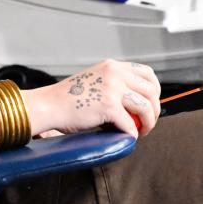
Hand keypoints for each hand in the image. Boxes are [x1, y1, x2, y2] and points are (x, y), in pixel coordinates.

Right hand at [27, 60, 161, 138]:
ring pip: (146, 107)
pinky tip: (128, 138)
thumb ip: (114, 84)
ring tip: (142, 131)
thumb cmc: (68, 99)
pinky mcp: (108, 106)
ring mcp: (112, 88)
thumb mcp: (95, 81)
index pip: (147, 73)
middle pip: (151, 91)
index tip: (151, 104)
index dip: (154, 91)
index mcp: (112, 66)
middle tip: (148, 123)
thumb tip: (136, 101)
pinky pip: (130, 124)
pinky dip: (132, 134)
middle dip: (154, 110)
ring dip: (148, 123)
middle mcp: (115, 73)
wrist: (48, 105)